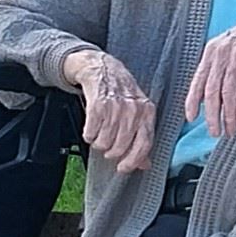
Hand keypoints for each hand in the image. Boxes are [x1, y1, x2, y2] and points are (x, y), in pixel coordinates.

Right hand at [67, 48, 156, 172]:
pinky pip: (91, 132)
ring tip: (99, 134)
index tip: (123, 168)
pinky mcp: (97, 105)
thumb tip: (144, 164)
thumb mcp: (138, 112)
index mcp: (147, 113)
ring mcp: (116, 107)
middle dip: (110, 151)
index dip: (132, 161)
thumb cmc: (122, 93)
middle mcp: (133, 110)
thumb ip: (142, 138)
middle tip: (107, 145)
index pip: (144, 144)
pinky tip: (91, 128)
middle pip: (121, 146)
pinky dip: (88, 134)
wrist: (103, 68)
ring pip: (104, 142)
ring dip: (98, 142)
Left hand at [182, 3, 235, 145]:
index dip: (193, 101)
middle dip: (212, 115)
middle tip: (215, 131)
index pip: (198, 80)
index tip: (191, 118)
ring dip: (229, 114)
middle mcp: (221, 53)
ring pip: (228, 91)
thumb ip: (218, 71)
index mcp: (211, 52)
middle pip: (212, 90)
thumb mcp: (229, 51)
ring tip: (231, 128)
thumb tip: (208, 98)